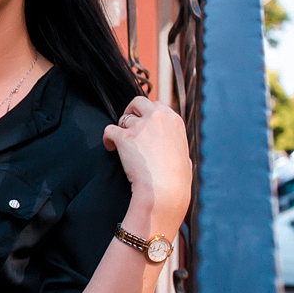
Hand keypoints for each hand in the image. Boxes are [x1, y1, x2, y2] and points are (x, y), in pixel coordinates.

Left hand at [102, 96, 191, 227]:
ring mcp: (140, 126)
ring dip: (121, 129)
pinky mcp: (124, 137)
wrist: (165, 190)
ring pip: (123, 118)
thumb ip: (180, 152)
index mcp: (174, 120)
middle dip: (131, 112)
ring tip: (121, 144)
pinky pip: (109, 130)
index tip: (143, 123)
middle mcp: (158, 118)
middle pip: (138, 102)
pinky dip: (107, 139)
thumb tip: (183, 158)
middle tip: (127, 126)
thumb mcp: (186, 159)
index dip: (147, 114)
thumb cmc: (177, 181)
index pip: (157, 106)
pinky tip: (110, 148)